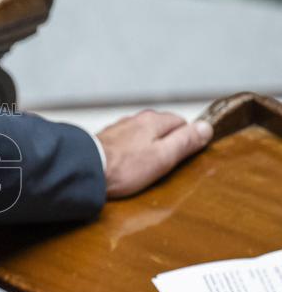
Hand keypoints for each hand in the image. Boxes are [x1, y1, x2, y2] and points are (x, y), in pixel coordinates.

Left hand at [96, 109, 212, 198]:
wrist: (84, 170)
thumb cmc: (122, 167)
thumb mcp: (164, 157)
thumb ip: (185, 142)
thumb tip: (206, 128)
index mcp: (153, 121)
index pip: (181, 123)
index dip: (187, 140)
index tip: (186, 155)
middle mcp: (135, 120)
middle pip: (161, 129)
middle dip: (166, 144)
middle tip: (166, 166)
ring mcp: (118, 130)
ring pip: (142, 136)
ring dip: (146, 149)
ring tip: (145, 169)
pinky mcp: (105, 142)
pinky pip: (126, 145)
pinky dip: (130, 154)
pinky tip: (127, 167)